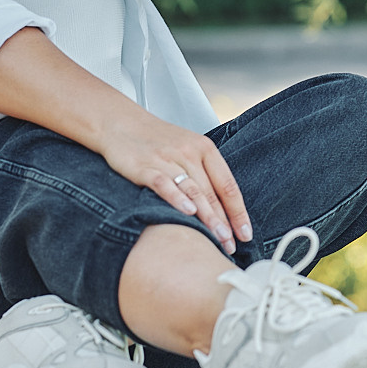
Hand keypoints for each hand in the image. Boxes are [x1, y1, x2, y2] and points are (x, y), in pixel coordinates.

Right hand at [102, 114, 252, 252]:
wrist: (121, 123)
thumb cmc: (157, 140)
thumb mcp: (187, 149)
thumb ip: (204, 174)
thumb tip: (222, 210)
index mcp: (205, 149)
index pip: (228, 185)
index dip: (238, 211)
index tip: (245, 232)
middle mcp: (190, 153)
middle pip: (212, 192)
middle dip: (224, 222)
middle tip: (231, 245)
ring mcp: (168, 159)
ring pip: (193, 191)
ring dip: (208, 217)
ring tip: (217, 238)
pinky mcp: (145, 166)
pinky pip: (164, 184)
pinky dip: (177, 198)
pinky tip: (188, 212)